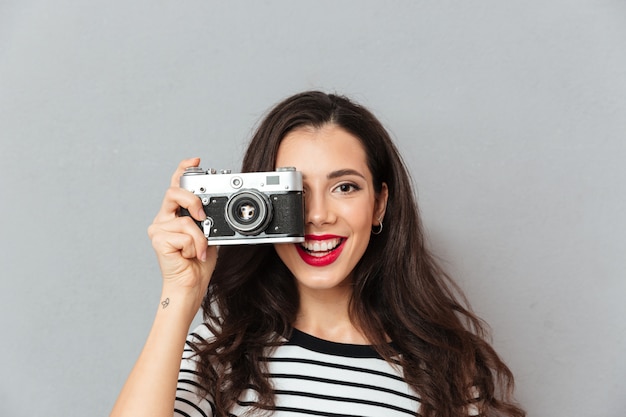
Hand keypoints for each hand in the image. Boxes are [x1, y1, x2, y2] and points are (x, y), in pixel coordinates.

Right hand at [147, 158, 216, 307]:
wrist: (190, 285)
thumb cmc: (198, 262)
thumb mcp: (209, 233)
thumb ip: (208, 217)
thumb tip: (218, 205)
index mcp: (175, 213)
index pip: (176, 185)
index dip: (183, 169)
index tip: (196, 161)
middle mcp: (164, 218)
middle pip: (173, 193)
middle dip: (192, 200)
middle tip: (202, 216)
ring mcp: (158, 229)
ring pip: (186, 220)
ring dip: (200, 238)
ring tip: (199, 251)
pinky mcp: (158, 240)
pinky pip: (185, 234)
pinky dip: (195, 247)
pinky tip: (189, 256)